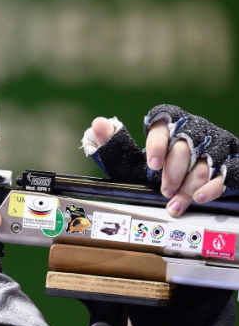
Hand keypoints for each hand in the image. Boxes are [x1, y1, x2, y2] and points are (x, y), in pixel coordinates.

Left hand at [91, 117, 224, 216]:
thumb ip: (112, 142)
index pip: (162, 126)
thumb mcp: (129, 156)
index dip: (158, 145)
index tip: (152, 165)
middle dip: (173, 174)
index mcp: (167, 122)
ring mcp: (213, 145)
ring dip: (188, 187)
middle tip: (164, 190)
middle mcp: (193, 129)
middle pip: (184, 149)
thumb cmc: (153, 164)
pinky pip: (225, 174)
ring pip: (203, 165)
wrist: (179, 177)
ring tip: (174, 203)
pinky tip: (199, 198)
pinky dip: (211, 188)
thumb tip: (99, 123)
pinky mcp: (229, 161)